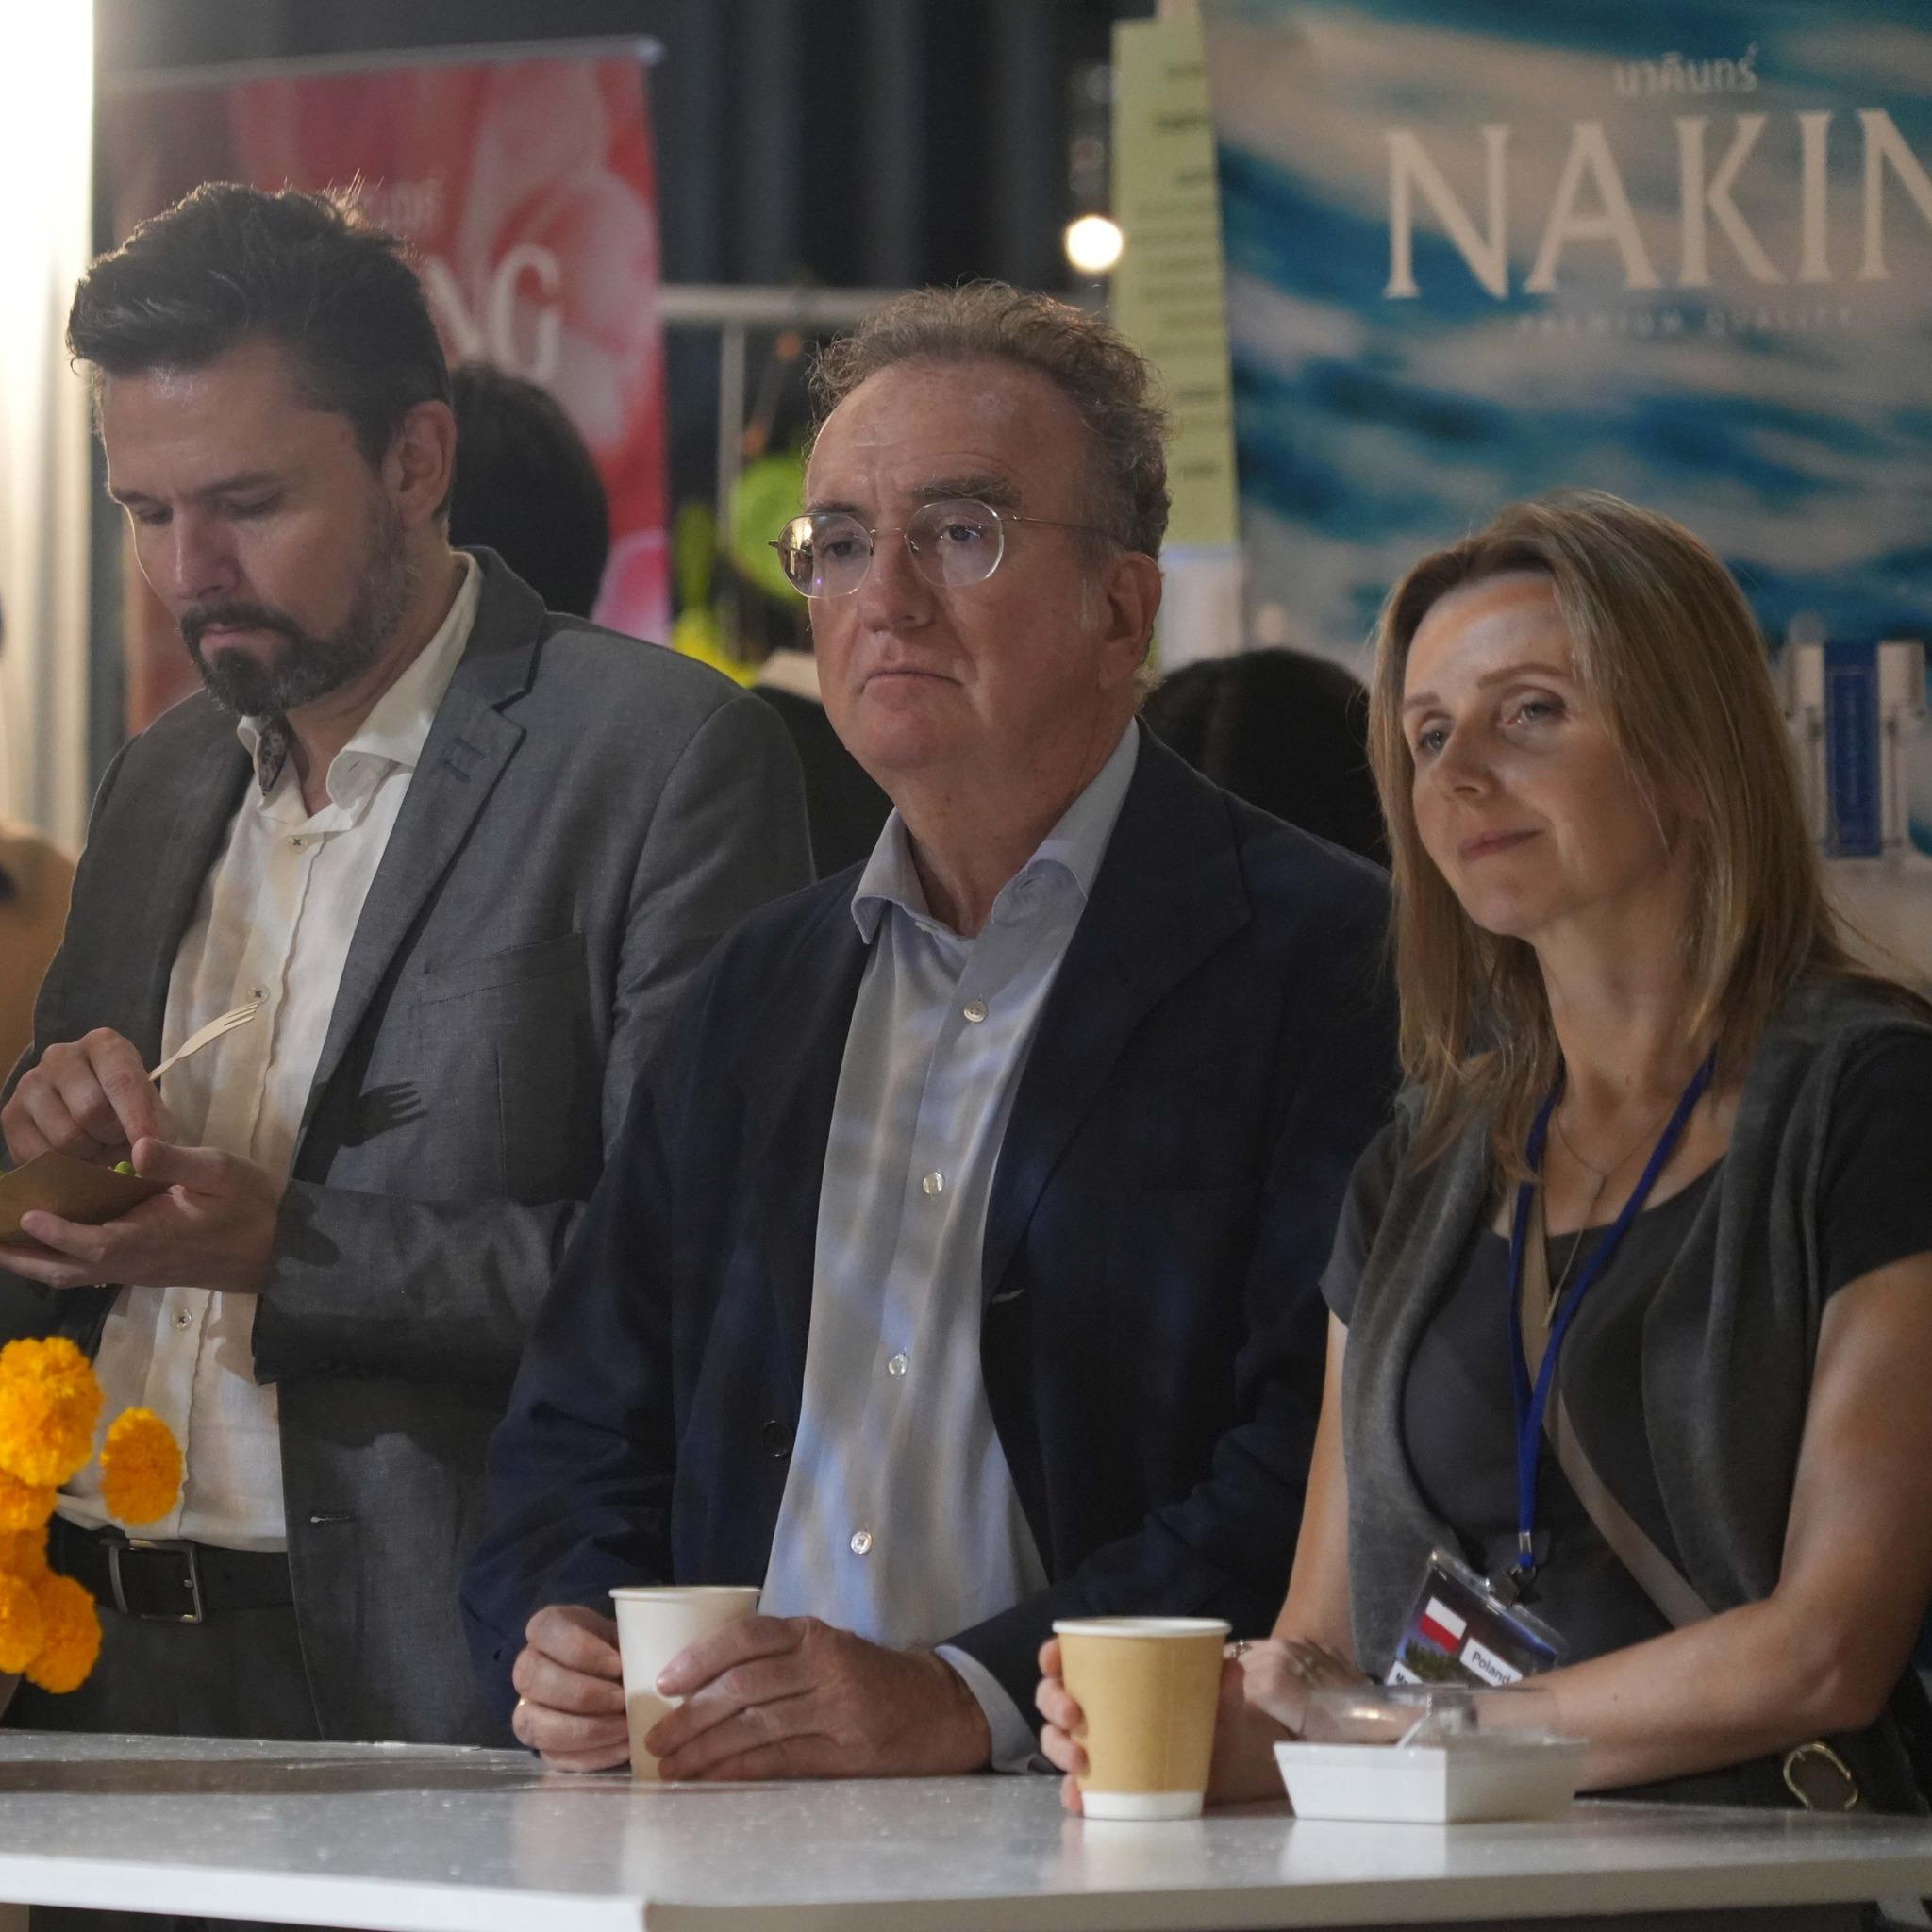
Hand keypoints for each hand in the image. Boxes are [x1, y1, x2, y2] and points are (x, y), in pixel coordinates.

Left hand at [0, 1138, 283, 1292]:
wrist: (278, 1247)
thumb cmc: (251, 1204)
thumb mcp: (223, 1171)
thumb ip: (180, 1160)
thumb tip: (141, 1147)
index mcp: (153, 1235)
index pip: (95, 1241)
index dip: (59, 1232)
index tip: (27, 1215)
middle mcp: (138, 1260)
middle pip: (70, 1270)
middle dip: (27, 1258)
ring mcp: (140, 1270)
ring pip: (77, 1276)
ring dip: (37, 1265)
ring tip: (4, 1249)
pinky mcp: (145, 1272)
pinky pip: (92, 1274)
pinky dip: (61, 1265)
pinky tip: (49, 1249)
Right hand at [2, 1029, 172, 1167]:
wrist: (92, 1114)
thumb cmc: (129, 1107)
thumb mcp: (153, 1109)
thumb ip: (157, 1127)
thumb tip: (146, 1153)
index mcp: (104, 1044)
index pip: (122, 1082)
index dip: (138, 1120)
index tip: (150, 1147)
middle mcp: (60, 1056)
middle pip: (91, 1111)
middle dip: (114, 1138)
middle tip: (122, 1145)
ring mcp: (30, 1083)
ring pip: (66, 1137)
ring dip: (91, 1155)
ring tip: (101, 1149)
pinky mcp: (10, 1115)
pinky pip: (40, 1156)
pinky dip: (65, 1168)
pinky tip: (78, 1158)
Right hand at [510, 1605, 629, 1771]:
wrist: (615, 1677)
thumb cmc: (619, 1649)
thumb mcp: (625, 1634)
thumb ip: (631, 1645)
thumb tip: (651, 1673)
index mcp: (546, 1628)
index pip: (545, 1631)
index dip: (580, 1650)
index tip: (618, 1665)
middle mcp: (527, 1666)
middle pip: (533, 1678)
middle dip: (581, 1693)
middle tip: (622, 1700)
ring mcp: (526, 1707)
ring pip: (533, 1723)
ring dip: (584, 1730)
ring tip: (624, 1729)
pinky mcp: (540, 1743)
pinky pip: (553, 1757)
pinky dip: (591, 1756)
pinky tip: (622, 1749)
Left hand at [646, 1615, 992, 1780]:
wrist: (938, 1706)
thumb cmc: (869, 1674)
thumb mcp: (828, 1645)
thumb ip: (778, 1654)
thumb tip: (702, 1676)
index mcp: (814, 1633)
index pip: (748, 1637)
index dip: (701, 1658)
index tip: (664, 1681)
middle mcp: (824, 1666)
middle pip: (743, 1688)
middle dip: (690, 1716)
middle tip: (655, 1737)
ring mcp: (836, 1710)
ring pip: (755, 1728)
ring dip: (705, 1751)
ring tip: (672, 1766)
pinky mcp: (844, 1753)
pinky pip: (779, 1761)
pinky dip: (738, 1771)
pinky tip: (712, 1779)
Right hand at [1036, 1635, 1344, 1814]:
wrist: (1254, 1732)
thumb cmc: (1228, 1698)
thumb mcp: (1228, 1684)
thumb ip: (1226, 1678)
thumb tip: (1229, 1668)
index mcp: (1119, 1669)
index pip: (1073, 1655)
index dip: (1054, 1656)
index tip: (1056, 1661)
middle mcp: (1104, 1703)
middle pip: (1057, 1699)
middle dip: (1053, 1706)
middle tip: (1077, 1715)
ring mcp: (1108, 1743)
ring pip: (1061, 1742)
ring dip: (1058, 1750)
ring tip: (1081, 1761)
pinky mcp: (1118, 1780)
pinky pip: (1083, 1787)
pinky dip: (1075, 1793)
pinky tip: (1079, 1798)